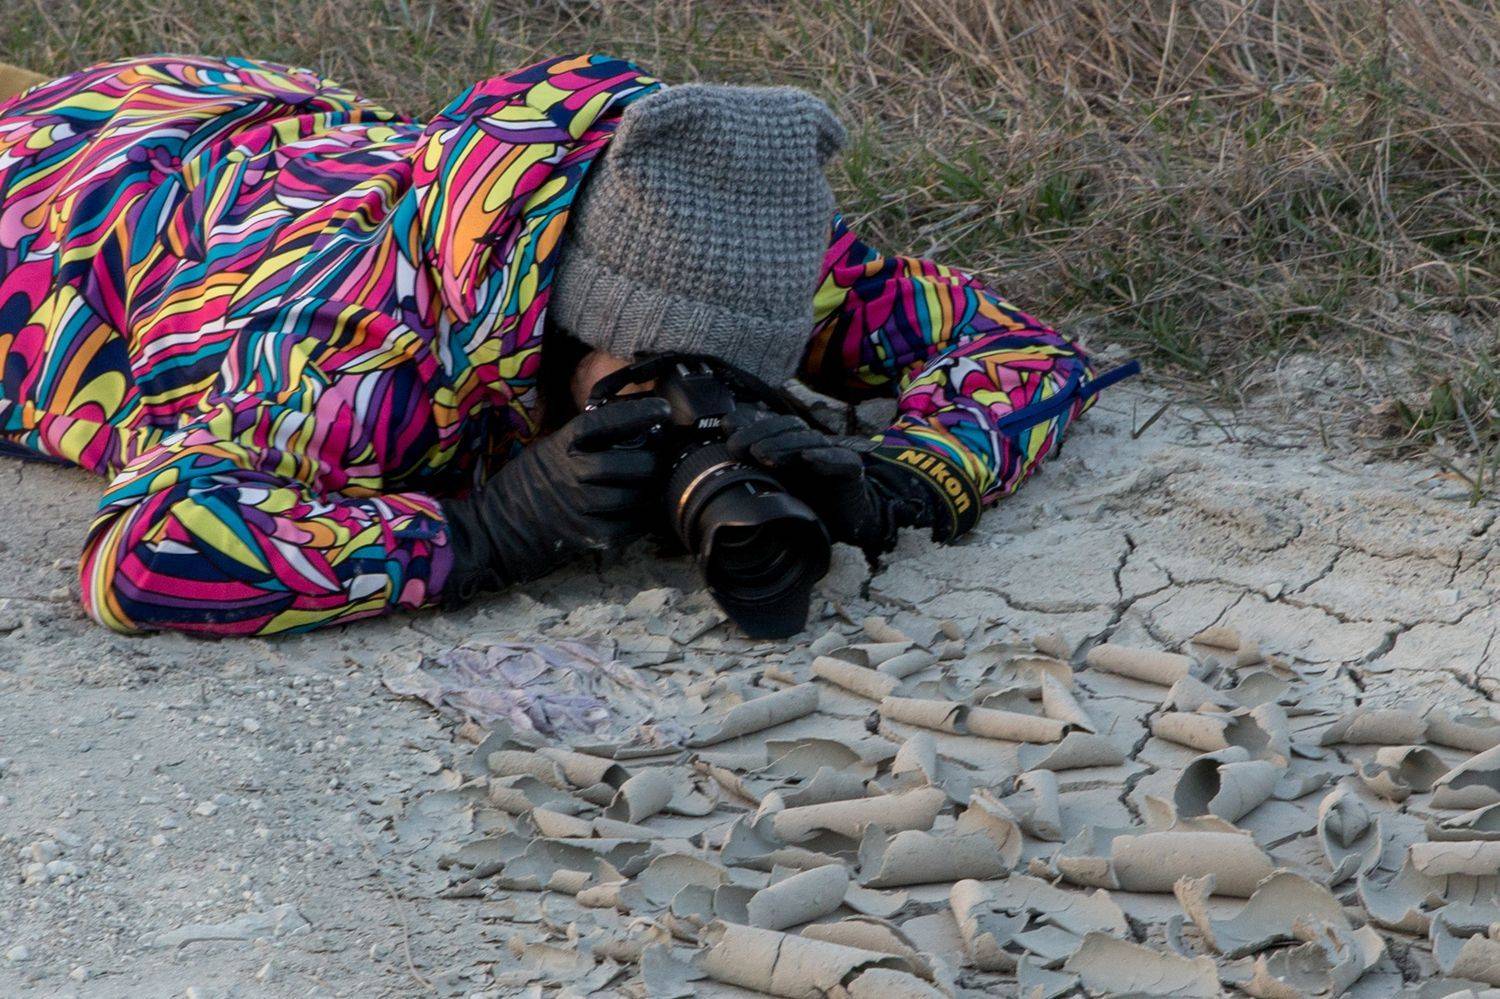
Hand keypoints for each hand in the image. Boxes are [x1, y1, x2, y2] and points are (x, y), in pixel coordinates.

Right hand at [442, 397, 670, 599]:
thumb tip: (625, 431)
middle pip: (626, 464)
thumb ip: (578, 444)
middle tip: (663, 460)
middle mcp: (570, 474)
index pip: (603, 423)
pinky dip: (640, 521)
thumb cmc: (521, 487)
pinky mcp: (583, 537)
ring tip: (657, 487)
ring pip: (632, 497)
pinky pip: (625, 528)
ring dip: (650, 493)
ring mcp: (577, 507)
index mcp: (560, 447)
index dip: (636, 414)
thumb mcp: (544, 452)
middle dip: (652, 462)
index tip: (663, 409)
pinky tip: (643, 514)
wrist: (491, 531)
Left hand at [723, 409, 934, 554]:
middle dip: (761, 434)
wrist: (849, 522)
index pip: (771, 424)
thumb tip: (726, 435)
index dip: (750, 425)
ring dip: (785, 445)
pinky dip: (825, 457)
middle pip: (787, 427)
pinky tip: (808, 460)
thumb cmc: (810, 502)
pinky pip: (840, 459)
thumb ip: (753, 461)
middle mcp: (811, 444)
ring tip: (763, 455)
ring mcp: (832, 454)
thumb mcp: (775, 484)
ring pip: (809, 441)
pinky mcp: (851, 469)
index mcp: (791, 445)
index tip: (728, 435)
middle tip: (740, 448)